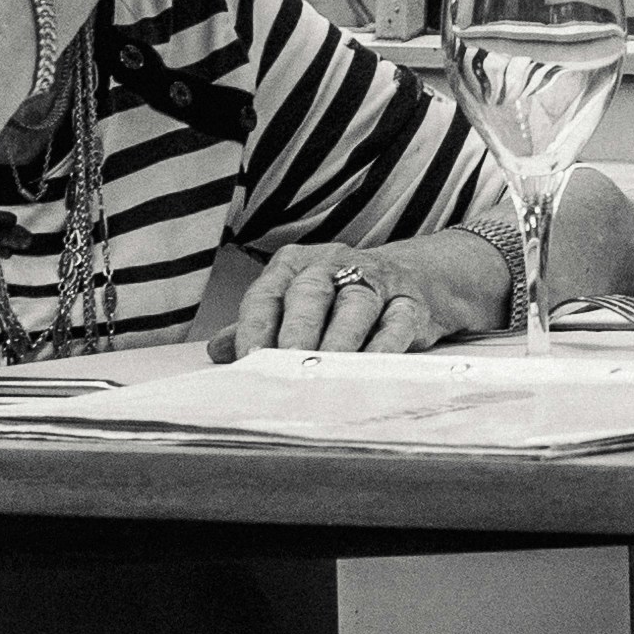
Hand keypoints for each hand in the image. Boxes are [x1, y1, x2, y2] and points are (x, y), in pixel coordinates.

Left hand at [211, 240, 447, 356]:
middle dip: (297, 330)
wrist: (415, 277)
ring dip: (340, 338)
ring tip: (327, 367)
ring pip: (355, 306)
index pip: (268, 293)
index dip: (255, 325)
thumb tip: (219, 350)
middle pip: (311, 294)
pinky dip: (384, 344)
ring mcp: (376, 282)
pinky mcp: (410, 303)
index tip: (248, 357)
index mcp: (296, 265)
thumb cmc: (341, 296)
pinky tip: (371, 364)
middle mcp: (334, 266)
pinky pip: (397, 322)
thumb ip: (260, 324)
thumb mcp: (296, 302)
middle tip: (287, 361)